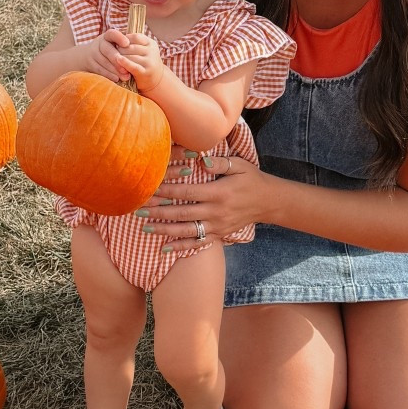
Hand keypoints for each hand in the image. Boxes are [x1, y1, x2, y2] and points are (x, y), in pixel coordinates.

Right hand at [84, 32, 131, 81]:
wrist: (89, 56)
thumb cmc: (111, 50)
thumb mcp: (116, 44)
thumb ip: (126, 44)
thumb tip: (141, 47)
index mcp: (107, 36)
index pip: (112, 34)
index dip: (119, 38)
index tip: (127, 43)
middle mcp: (99, 43)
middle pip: (107, 49)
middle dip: (117, 59)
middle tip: (127, 68)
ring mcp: (93, 53)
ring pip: (103, 61)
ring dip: (115, 70)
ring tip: (125, 76)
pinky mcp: (90, 64)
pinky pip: (99, 70)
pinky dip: (108, 75)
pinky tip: (117, 79)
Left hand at [106, 27, 163, 92]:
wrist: (156, 79)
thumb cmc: (144, 62)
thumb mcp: (143, 50)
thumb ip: (134, 43)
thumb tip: (119, 35)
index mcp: (151, 43)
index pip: (135, 37)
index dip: (125, 39)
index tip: (118, 43)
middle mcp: (152, 51)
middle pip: (130, 47)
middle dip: (120, 49)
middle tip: (113, 52)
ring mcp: (150, 62)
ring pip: (129, 56)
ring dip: (120, 57)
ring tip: (114, 59)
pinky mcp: (145, 72)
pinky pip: (133, 66)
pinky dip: (125, 63)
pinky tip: (119, 60)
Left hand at [139, 155, 271, 248]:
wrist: (269, 202)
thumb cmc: (251, 179)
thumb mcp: (240, 165)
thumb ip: (219, 163)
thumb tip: (201, 160)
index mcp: (218, 192)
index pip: (187, 192)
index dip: (167, 190)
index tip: (150, 189)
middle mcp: (216, 211)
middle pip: (182, 212)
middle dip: (159, 211)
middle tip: (139, 210)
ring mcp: (217, 225)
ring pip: (186, 230)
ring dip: (164, 230)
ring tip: (145, 228)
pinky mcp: (219, 234)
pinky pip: (197, 243)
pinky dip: (181, 247)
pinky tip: (164, 248)